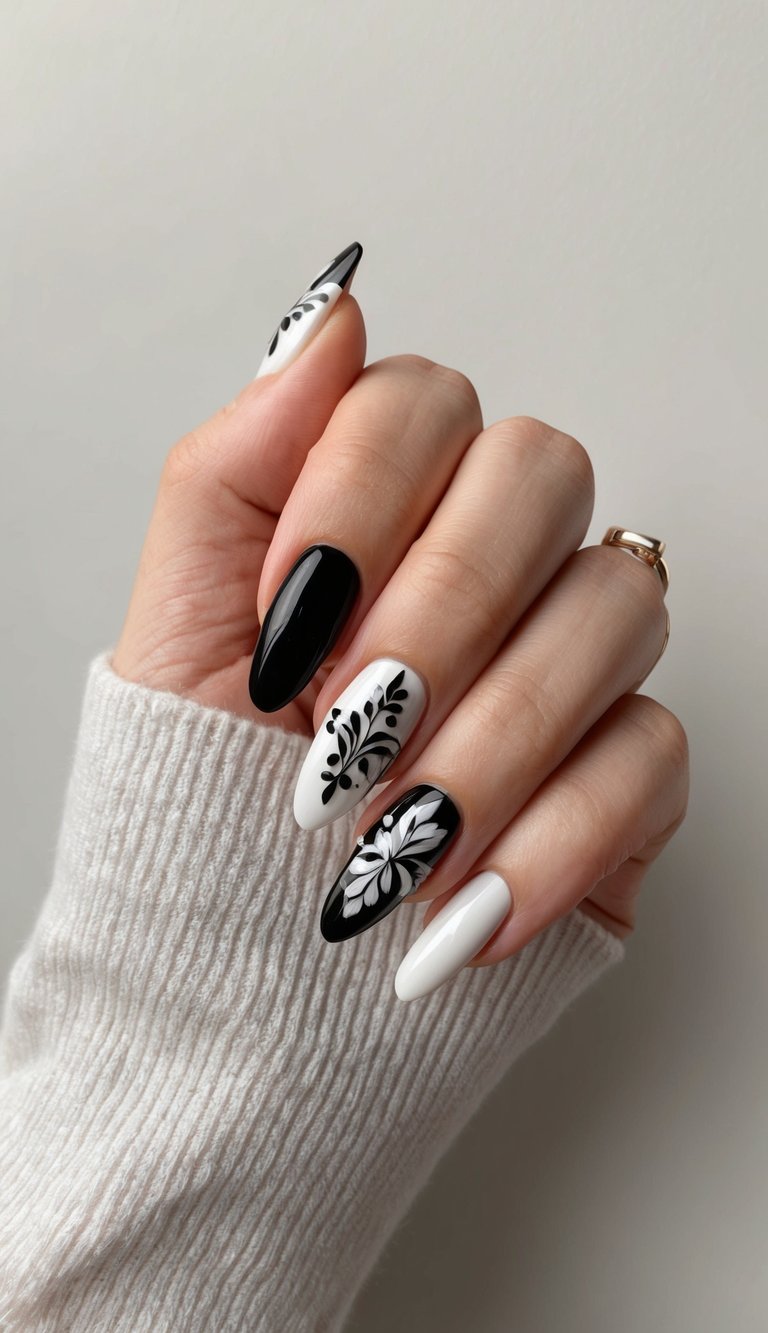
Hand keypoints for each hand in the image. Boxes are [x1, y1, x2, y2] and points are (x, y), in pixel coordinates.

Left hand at [113, 242, 688, 997]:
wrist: (241, 973)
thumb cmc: (205, 797)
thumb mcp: (177, 628)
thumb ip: (237, 465)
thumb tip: (330, 311)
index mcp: (381, 509)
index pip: (421, 403)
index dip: (358, 500)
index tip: (283, 628)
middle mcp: (491, 562)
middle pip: (542, 473)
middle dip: (436, 610)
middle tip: (341, 731)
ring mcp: (568, 659)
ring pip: (614, 606)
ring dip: (491, 736)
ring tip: (384, 840)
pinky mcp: (624, 772)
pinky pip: (653, 751)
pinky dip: (553, 837)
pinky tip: (461, 903)